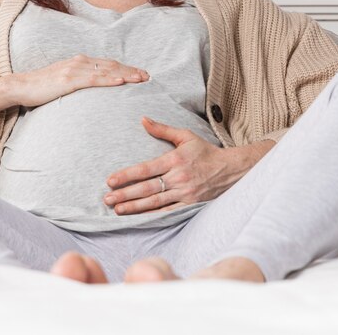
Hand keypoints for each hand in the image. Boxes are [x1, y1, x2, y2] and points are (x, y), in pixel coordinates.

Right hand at [0, 54, 148, 112]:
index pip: (108, 64)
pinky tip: (121, 82)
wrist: (20, 86)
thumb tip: (91, 88)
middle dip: (131, 70)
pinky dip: (109, 80)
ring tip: (141, 79)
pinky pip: (93, 79)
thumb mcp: (63, 81)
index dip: (126, 68)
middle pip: (112, 65)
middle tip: (148, 76)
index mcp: (79, 62)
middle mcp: (79, 62)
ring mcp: (74, 69)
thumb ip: (78, 81)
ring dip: (126, 74)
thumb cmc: (41, 87)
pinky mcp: (69, 79)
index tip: (140, 74)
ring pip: (106, 71)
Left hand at [104, 117, 273, 214]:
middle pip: (147, 188)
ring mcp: (184, 193)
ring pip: (154, 202)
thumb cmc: (205, 151)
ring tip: (117, 209)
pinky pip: (168, 212)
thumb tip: (142, 119)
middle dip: (125, 194)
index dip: (126, 175)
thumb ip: (162, 129)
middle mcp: (178, 177)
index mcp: (174, 160)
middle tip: (107, 199)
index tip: (110, 180)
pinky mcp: (190, 205)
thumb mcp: (185, 136)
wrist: (230, 170)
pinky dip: (152, 215)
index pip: (145, 169)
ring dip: (134, 207)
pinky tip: (138, 218)